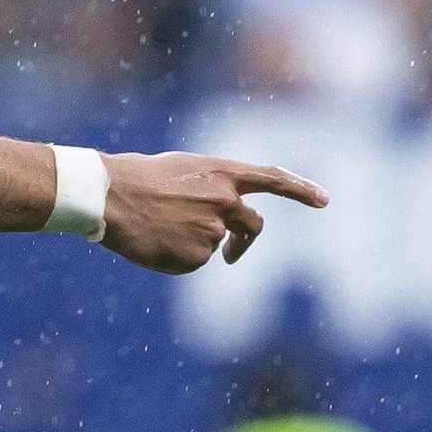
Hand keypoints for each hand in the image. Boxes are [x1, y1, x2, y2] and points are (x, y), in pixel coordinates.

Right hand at [99, 151, 328, 274]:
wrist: (106, 196)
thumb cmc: (134, 177)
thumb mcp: (180, 170)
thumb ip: (209, 188)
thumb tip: (221, 213)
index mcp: (221, 172)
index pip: (273, 179)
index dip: (301, 189)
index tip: (324, 200)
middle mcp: (225, 200)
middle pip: (253, 225)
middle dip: (244, 243)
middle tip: (232, 257)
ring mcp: (213, 230)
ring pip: (213, 243)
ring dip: (190, 241)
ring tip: (156, 228)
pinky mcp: (196, 257)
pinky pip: (193, 261)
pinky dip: (176, 256)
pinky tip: (154, 242)